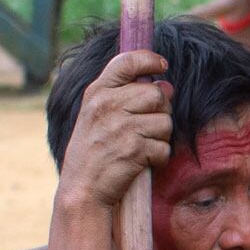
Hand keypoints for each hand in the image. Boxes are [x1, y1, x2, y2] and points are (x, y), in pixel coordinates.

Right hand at [58, 47, 171, 211]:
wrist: (82, 189)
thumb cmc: (92, 152)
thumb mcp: (96, 116)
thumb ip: (125, 97)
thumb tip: (167, 85)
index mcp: (97, 93)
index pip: (127, 61)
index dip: (149, 59)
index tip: (162, 65)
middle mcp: (108, 105)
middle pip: (157, 94)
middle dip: (161, 111)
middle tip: (148, 127)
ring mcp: (121, 126)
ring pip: (165, 121)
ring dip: (161, 137)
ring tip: (141, 147)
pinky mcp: (134, 149)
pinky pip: (165, 147)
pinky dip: (159, 158)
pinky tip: (142, 162)